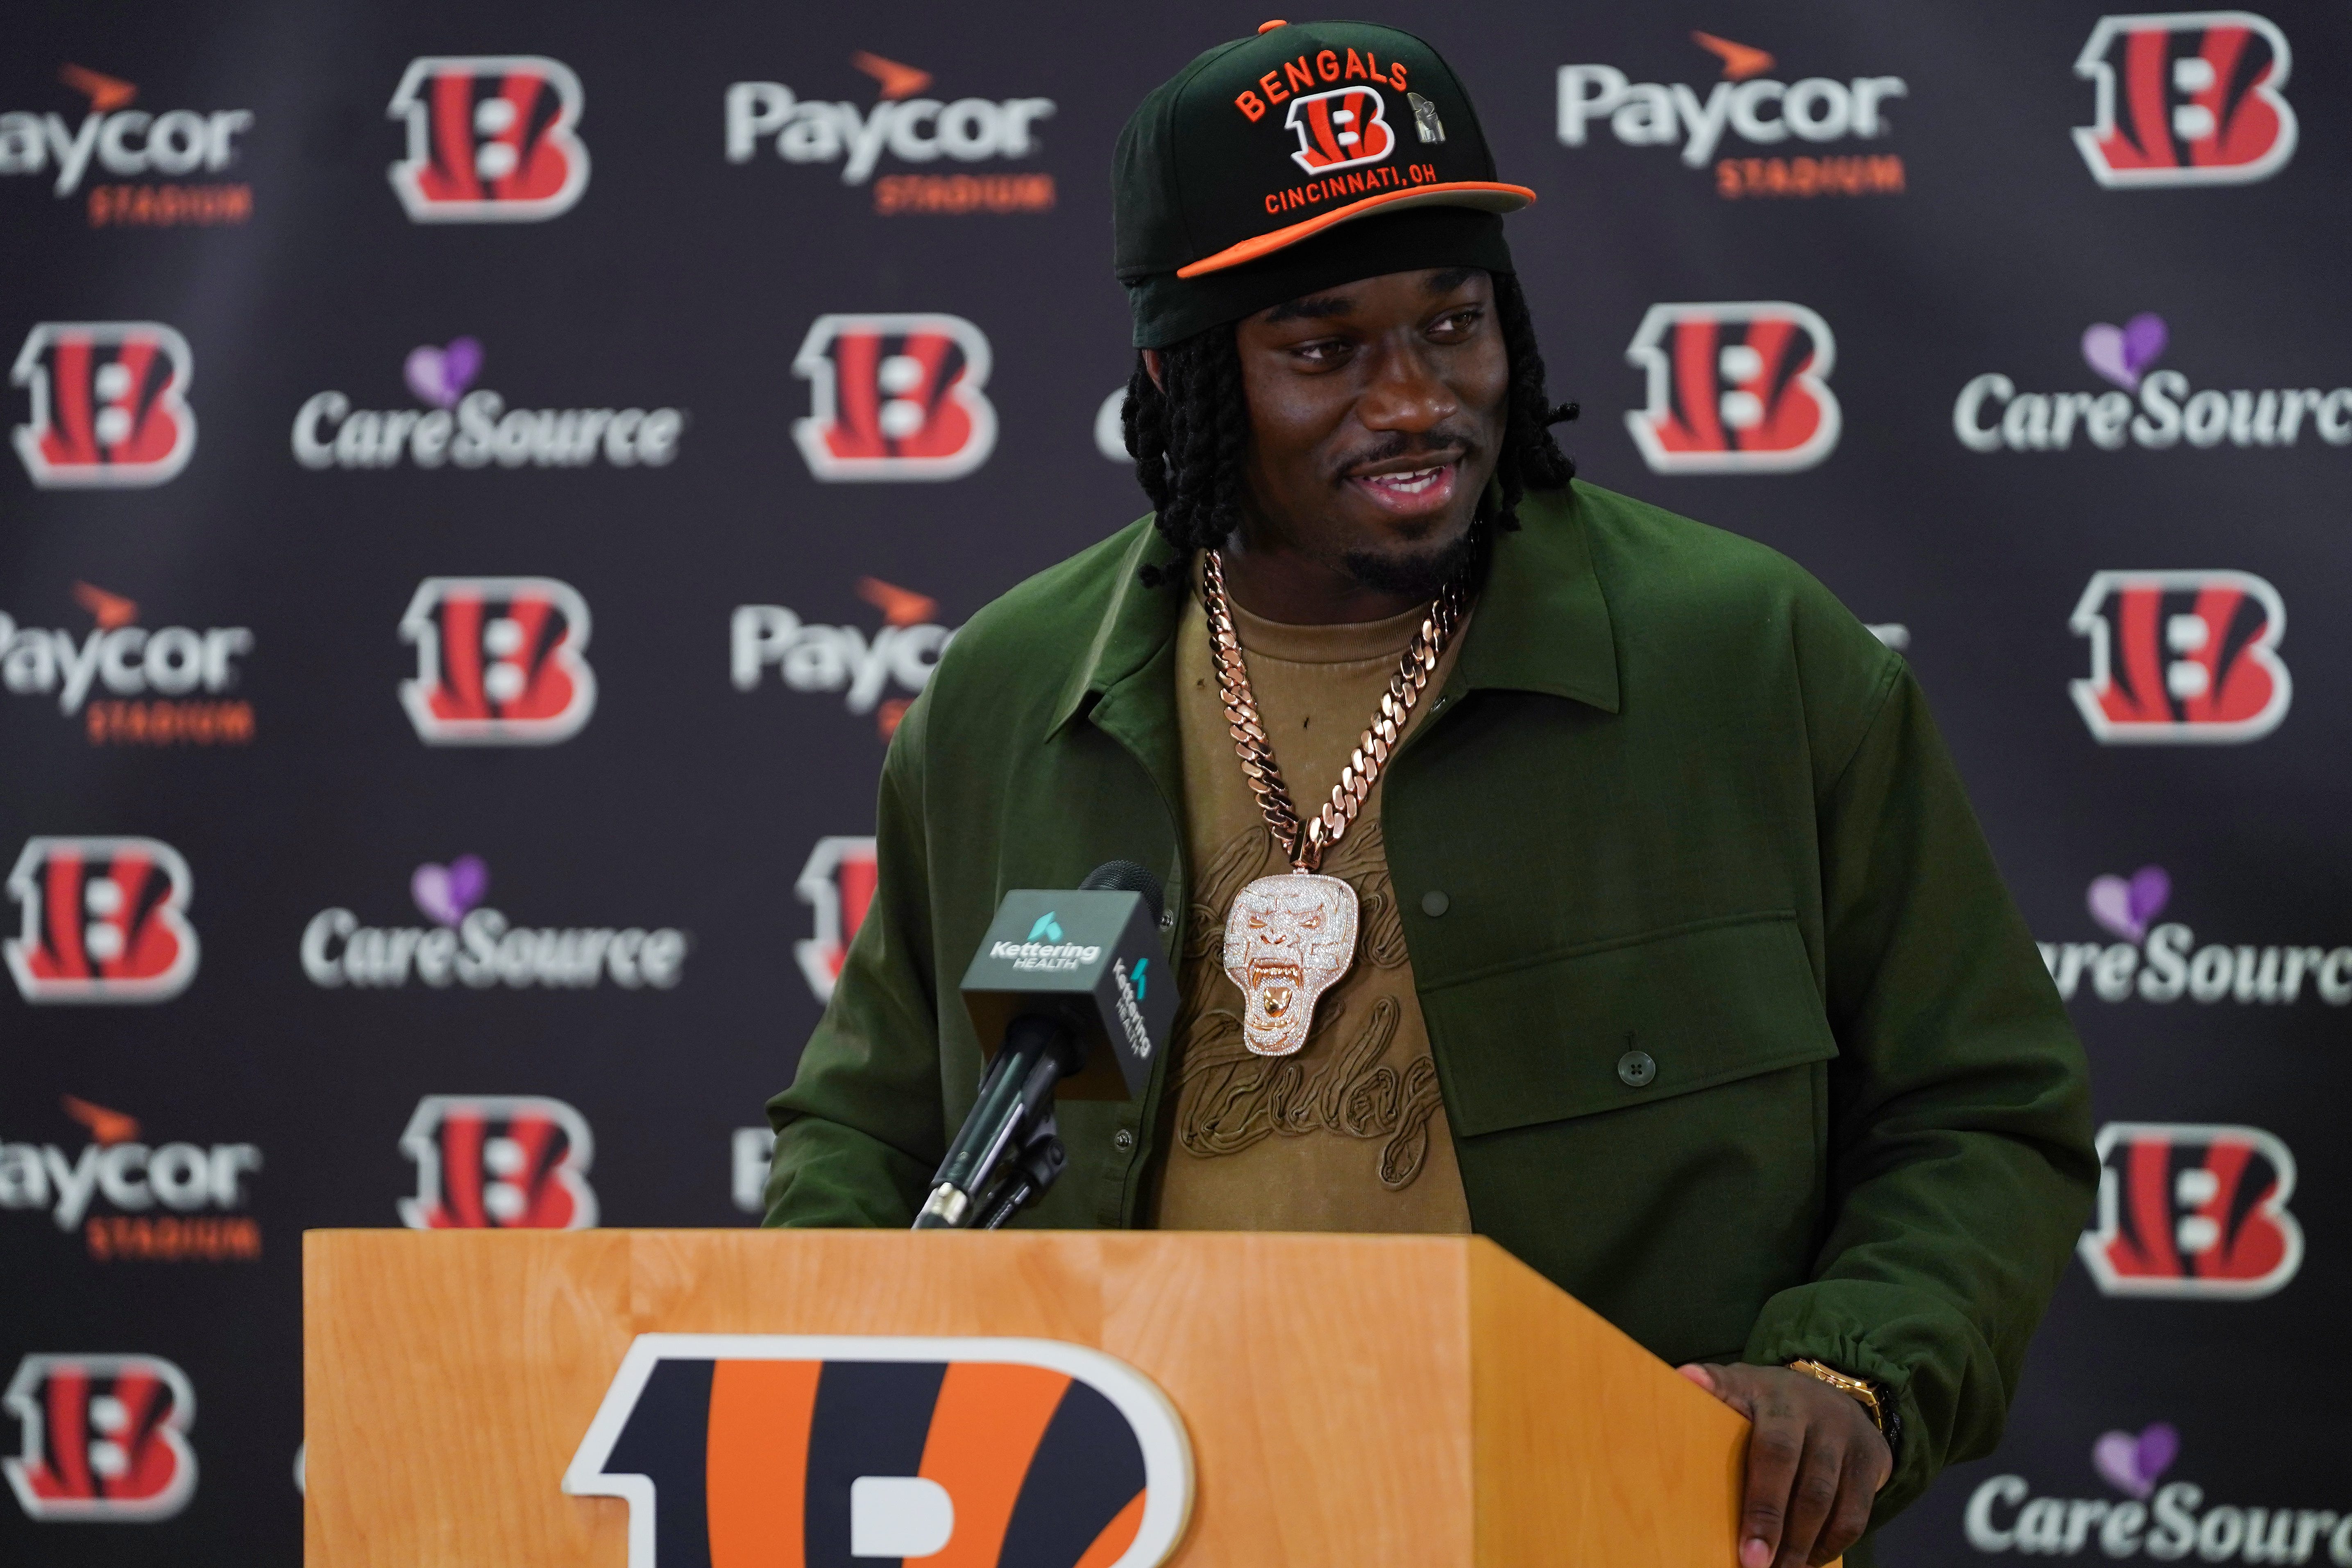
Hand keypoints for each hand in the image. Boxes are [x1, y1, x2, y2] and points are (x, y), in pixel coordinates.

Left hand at [1678, 1361, 1891, 1567]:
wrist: (1832, 1394)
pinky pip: (1855, 1514)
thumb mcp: (1740, 1386)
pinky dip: (1830, 1544)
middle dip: (1774, 1525)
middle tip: (1755, 1565)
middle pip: (1799, 1479)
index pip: (1770, 1448)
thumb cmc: (1768, 1402)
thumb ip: (1715, 1387)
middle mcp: (1813, 1411)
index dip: (1760, 1500)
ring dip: (1801, 1544)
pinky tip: (1807, 1560)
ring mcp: (1846, 1436)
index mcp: (1772, 1394)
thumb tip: (1684, 1377)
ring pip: (1826, 1500)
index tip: (1746, 1544)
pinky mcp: (1871, 1461)